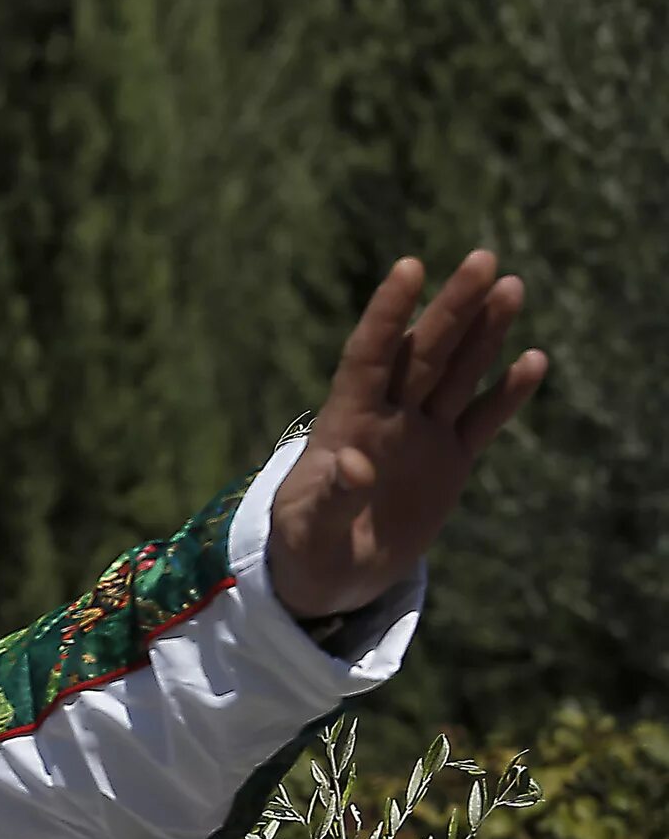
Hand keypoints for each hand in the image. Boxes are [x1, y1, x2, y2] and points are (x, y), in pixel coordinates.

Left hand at [266, 252, 548, 619]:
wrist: (330, 579)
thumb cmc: (305, 551)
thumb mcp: (309, 531)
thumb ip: (331, 498)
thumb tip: (354, 463)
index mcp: (345, 424)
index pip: (368, 356)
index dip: (387, 313)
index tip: (410, 266)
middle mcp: (387, 419)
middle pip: (423, 353)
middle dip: (452, 308)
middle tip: (483, 259)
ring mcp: (421, 436)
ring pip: (457, 374)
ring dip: (483, 334)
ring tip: (511, 287)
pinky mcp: (449, 462)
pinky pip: (482, 421)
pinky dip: (507, 395)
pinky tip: (534, 361)